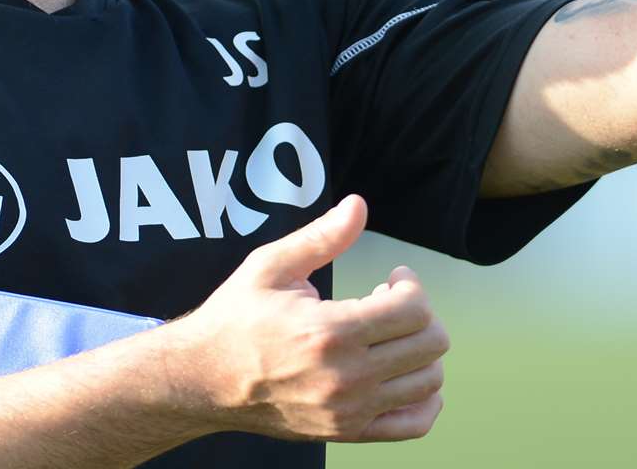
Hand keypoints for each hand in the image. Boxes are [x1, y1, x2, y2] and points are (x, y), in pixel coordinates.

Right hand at [161, 195, 448, 442]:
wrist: (205, 379)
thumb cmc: (235, 318)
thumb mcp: (270, 266)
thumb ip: (321, 237)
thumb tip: (358, 205)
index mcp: (330, 332)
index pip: (414, 309)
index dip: (411, 284)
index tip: (393, 276)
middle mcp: (346, 377)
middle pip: (431, 344)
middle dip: (421, 314)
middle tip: (391, 302)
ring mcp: (349, 410)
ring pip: (429, 382)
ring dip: (421, 351)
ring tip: (388, 335)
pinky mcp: (347, 431)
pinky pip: (414, 424)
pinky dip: (425, 399)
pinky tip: (403, 372)